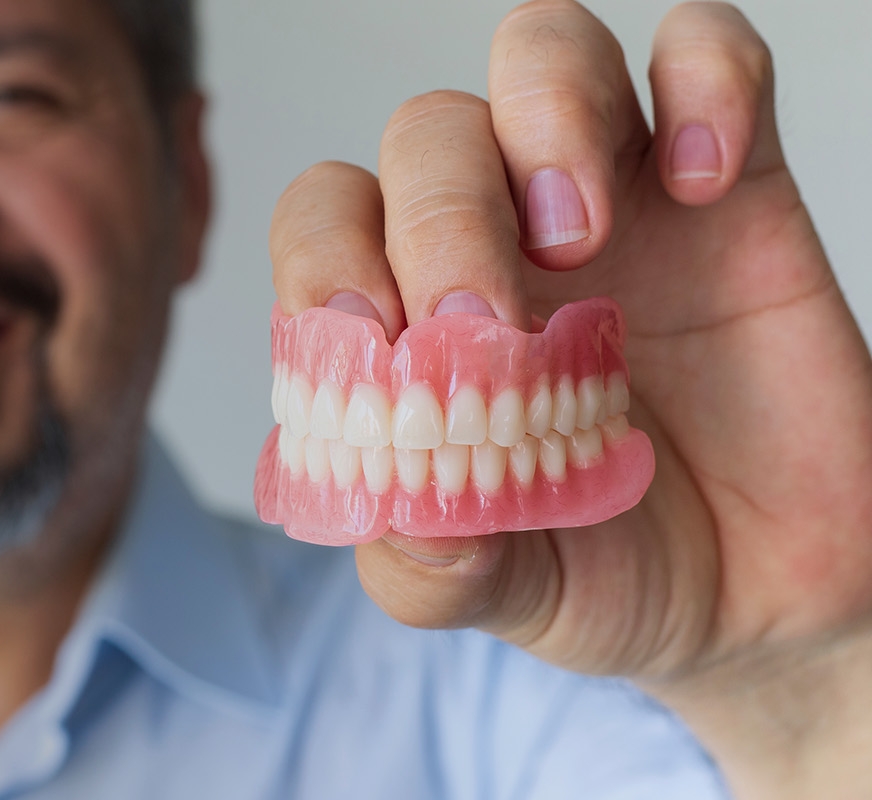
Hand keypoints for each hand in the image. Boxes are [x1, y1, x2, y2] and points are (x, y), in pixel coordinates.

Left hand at [267, 2, 871, 795]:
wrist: (770, 597)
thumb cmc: (612, 570)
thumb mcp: (510, 593)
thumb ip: (435, 565)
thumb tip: (396, 515)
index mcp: (414, 317)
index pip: (327, 220)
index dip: (329, 255)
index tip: (377, 336)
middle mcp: (496, 239)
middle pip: (428, 135)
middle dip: (441, 214)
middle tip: (489, 321)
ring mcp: (612, 195)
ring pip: (541, 53)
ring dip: (544, 115)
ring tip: (582, 232)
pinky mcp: (732, 178)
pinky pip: (703, 51)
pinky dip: (702, 78)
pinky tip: (706, 181)